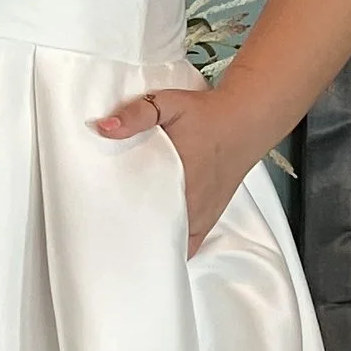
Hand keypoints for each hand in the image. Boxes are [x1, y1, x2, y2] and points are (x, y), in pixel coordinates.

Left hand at [89, 79, 264, 257]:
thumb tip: (105, 127)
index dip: (125, 225)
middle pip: (157, 236)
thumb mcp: (169, 105)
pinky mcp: (209, 217)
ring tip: (131, 238)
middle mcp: (195, 205)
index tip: (107, 225)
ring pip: (174, 244)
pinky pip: (190, 244)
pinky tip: (158, 241)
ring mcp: (204, 215)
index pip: (147, 218)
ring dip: (153, 242)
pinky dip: (175, 245)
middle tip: (113, 230)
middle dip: (134, 235)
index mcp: (182, 182)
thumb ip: (137, 115)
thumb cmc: (209, 116)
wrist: (245, 120)